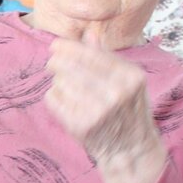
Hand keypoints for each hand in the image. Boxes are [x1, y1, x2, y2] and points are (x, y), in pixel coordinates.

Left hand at [45, 37, 166, 182]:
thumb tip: (89, 34)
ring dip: (59, 82)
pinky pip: (54, 100)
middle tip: (51, 64)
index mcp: (131, 77)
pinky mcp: (80, 126)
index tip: (54, 45)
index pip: (93, 56)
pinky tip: (64, 102)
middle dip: (57, 63)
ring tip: (67, 88)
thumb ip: (108, 58)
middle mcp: (116, 93)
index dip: (69, 48)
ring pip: (61, 83)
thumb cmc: (128, 109)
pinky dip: (54, 97)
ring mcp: (98, 111)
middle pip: (72, 68)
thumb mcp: (129, 81)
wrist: (129, 148)